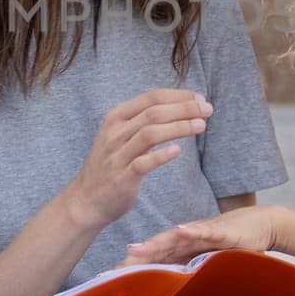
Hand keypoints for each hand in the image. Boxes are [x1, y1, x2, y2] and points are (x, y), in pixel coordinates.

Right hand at [64, 90, 211, 227]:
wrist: (86, 199)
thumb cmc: (112, 163)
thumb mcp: (121, 134)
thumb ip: (144, 120)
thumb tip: (180, 106)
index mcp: (117, 117)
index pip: (151, 97)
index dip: (178, 96)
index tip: (200, 98)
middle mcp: (115, 132)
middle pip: (154, 113)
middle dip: (184, 108)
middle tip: (208, 110)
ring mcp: (117, 155)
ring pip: (150, 134)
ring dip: (179, 127)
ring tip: (201, 126)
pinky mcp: (122, 178)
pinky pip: (143, 163)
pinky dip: (161, 156)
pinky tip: (178, 151)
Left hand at [124, 205, 280, 264]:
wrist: (262, 224)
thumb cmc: (235, 244)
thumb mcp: (209, 261)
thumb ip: (192, 272)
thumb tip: (173, 293)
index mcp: (183, 248)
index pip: (153, 259)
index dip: (132, 267)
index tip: (110, 279)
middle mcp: (187, 238)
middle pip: (156, 249)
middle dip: (133, 260)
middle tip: (111, 270)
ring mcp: (202, 232)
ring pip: (173, 239)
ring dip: (153, 244)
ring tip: (134, 250)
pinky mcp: (221, 230)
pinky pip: (204, 230)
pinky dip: (191, 230)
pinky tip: (180, 230)